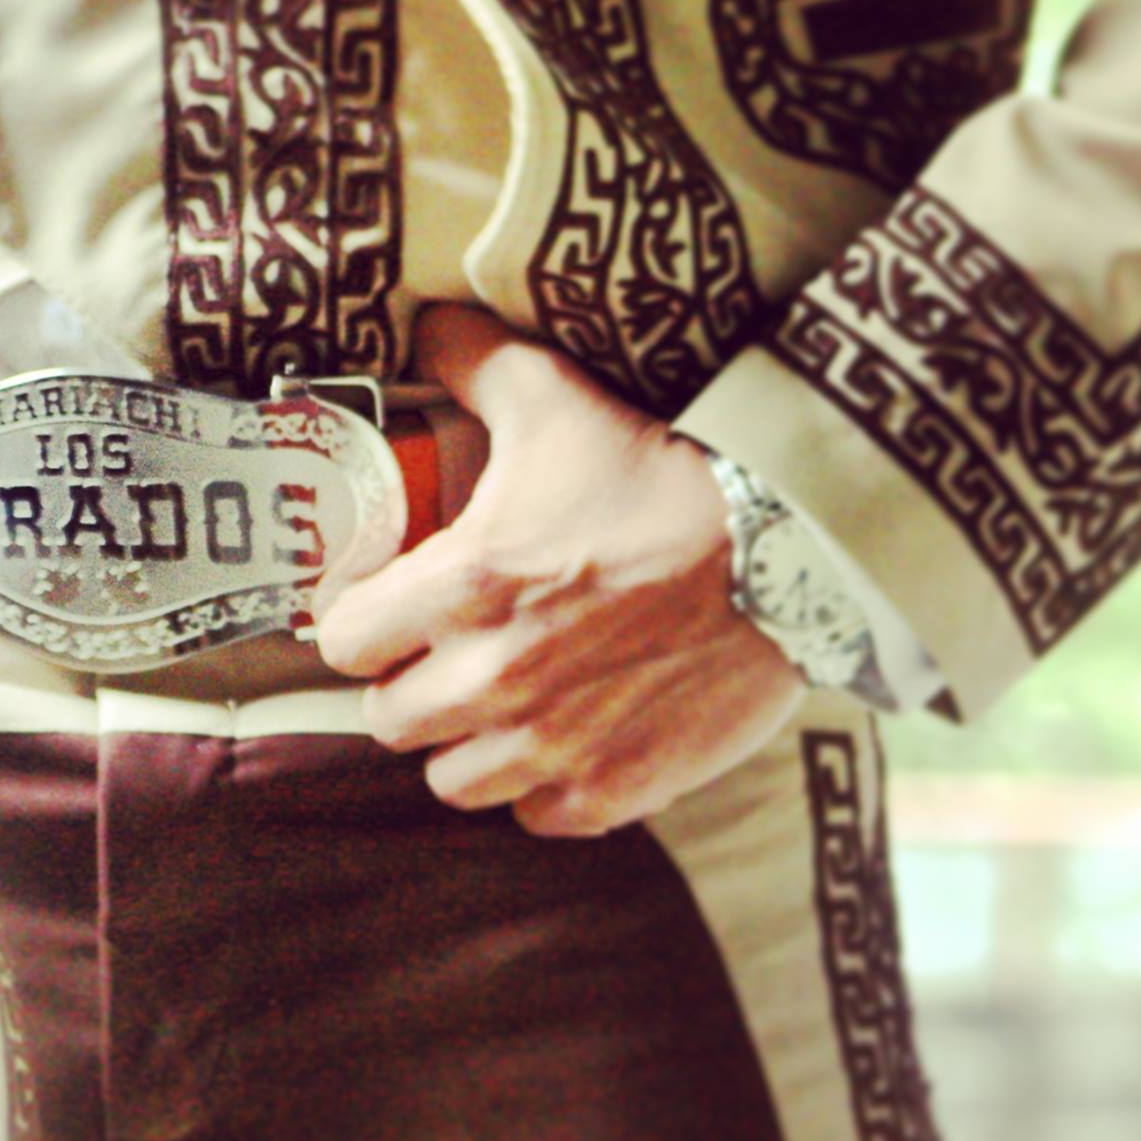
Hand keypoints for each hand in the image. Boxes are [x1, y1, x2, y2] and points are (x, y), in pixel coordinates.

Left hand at [316, 305, 803, 836]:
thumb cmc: (665, 473)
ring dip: (469, 745)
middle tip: (451, 655)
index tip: (391, 609)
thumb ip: (472, 363)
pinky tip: (568, 740)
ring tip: (507, 704)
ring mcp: (551, 744)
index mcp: (462, 585)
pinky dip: (543, 788)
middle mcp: (492, 678)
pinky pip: (534, 816)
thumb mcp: (559, 398)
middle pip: (389, 718)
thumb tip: (425, 324)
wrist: (796, 547)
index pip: (343, 640)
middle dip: (411, 684)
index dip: (361, 621)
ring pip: (452, 781)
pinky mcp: (611, 790)